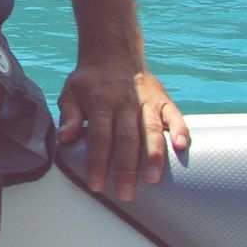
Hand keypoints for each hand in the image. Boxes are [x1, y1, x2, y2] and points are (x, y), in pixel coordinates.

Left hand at [56, 58, 188, 201]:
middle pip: (127, 138)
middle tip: (126, 194)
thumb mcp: (70, 92)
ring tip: (153, 180)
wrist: (112, 52)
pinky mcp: (163, 99)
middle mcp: (125, 102)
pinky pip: (175, 115)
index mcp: (100, 101)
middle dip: (126, 169)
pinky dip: (180, 130)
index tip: (97, 185)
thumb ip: (69, 116)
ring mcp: (146, 100)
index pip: (100, 137)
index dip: (98, 162)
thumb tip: (64, 138)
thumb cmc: (89, 80)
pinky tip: (182, 147)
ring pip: (152, 130)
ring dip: (153, 156)